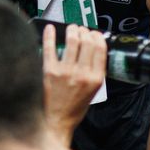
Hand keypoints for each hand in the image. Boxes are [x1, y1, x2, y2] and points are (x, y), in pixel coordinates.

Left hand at [42, 24, 104, 139]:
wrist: (56, 121)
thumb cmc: (74, 108)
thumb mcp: (93, 91)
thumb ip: (95, 72)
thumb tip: (93, 51)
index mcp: (95, 78)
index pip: (100, 49)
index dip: (97, 36)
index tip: (94, 33)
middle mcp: (82, 74)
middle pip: (86, 42)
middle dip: (84, 31)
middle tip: (81, 29)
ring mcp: (65, 72)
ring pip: (71, 41)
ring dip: (72, 30)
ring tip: (71, 28)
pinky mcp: (49, 72)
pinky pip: (50, 48)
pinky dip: (50, 35)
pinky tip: (50, 28)